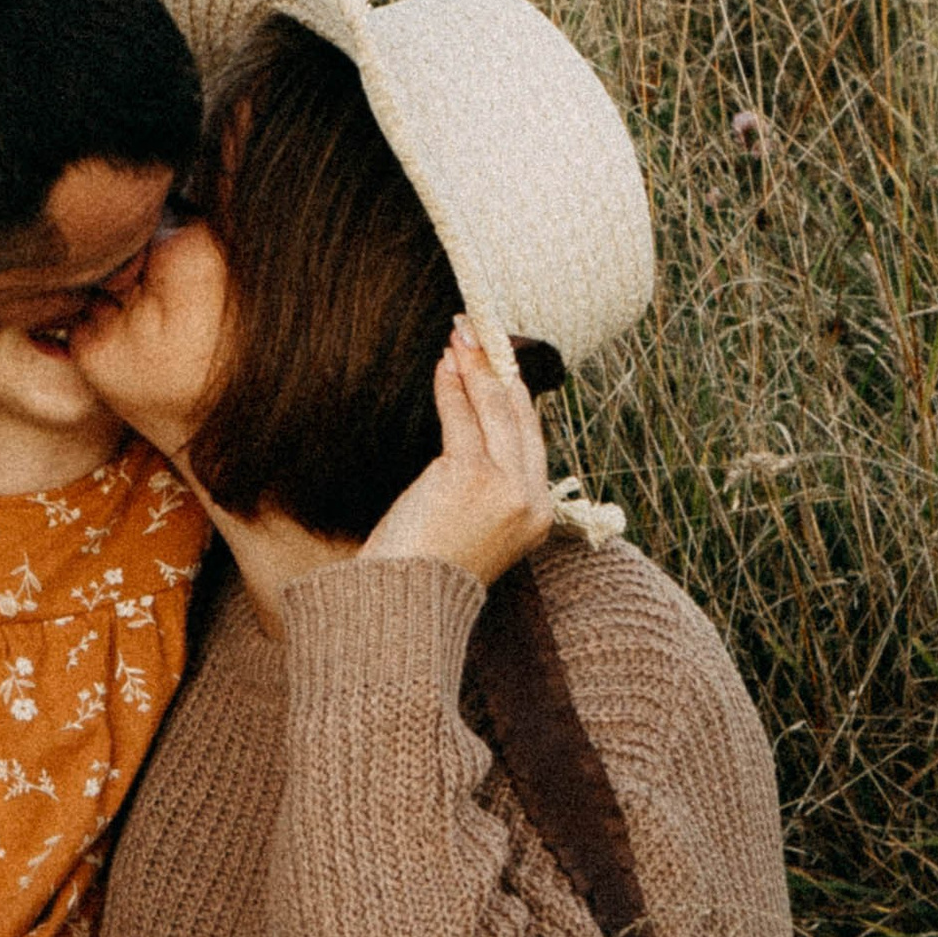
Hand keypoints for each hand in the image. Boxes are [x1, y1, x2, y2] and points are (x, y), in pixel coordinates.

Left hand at [360, 323, 554, 586]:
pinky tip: (443, 366)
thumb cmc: (422, 570)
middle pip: (520, 417)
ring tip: (460, 335)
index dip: (515, 393)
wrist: (401, 604)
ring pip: (495, 412)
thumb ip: (479, 486)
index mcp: (536, 517)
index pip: (531, 439)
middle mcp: (530, 501)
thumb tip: (468, 425)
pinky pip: (463, 419)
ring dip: (476, 368)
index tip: (499, 360)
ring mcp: (506, 489)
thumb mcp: (466, 526)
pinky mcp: (473, 478)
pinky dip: (452, 387)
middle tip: (480, 332)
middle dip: (498, 368)